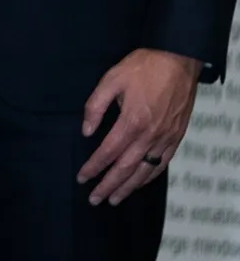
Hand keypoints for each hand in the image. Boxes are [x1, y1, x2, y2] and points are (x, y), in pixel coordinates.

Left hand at [77, 48, 200, 204]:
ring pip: (145, 171)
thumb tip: (86, 131)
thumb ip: (95, 106)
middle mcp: (150, 135)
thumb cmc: (142, 67)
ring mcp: (166, 138)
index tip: (82, 178)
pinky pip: (163, 163)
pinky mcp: (176, 137)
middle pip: (126, 168)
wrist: (178, 61)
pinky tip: (140, 183)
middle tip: (95, 199)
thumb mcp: (110, 79)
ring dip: (129, 187)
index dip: (94, 167)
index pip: (108, 152)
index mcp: (132, 121)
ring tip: (114, 199)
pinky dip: (150, 177)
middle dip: (109, 185)